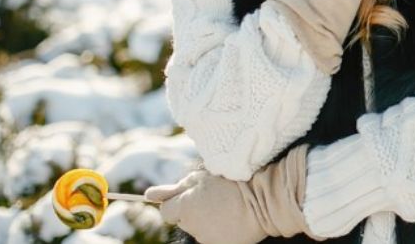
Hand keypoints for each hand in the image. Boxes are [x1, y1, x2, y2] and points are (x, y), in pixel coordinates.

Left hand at [146, 145, 312, 243]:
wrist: (266, 199)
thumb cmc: (235, 181)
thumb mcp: (203, 177)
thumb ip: (175, 188)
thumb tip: (147, 195)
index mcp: (185, 207)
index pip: (167, 211)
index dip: (178, 202)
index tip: (193, 197)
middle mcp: (192, 226)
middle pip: (184, 220)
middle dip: (194, 210)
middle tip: (215, 199)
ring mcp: (207, 238)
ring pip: (199, 229)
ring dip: (208, 220)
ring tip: (228, 208)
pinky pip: (214, 237)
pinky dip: (221, 230)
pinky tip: (234, 219)